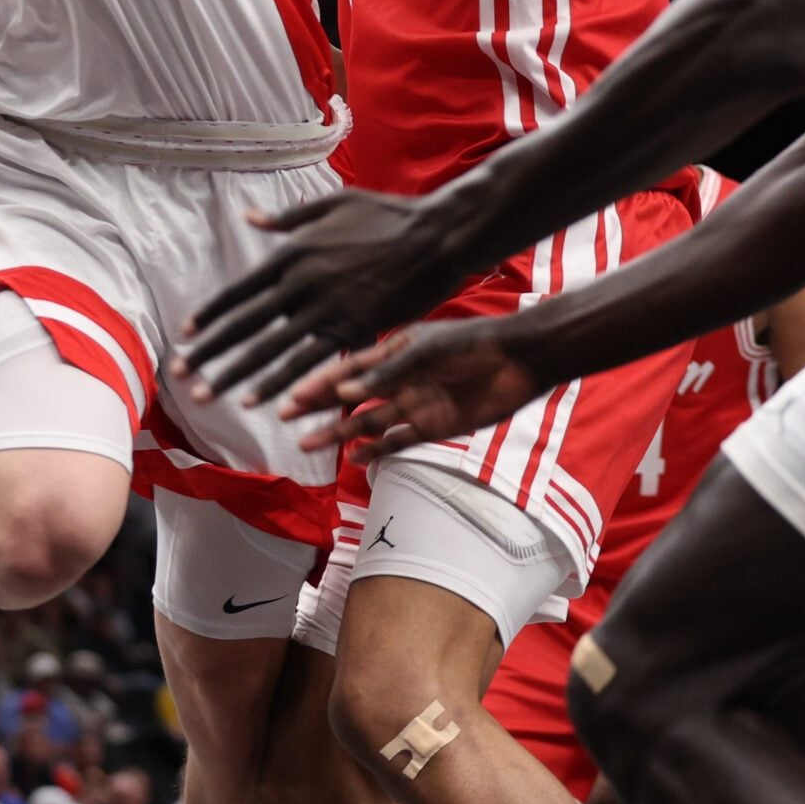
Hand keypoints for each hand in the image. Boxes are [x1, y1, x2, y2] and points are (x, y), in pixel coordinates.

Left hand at [173, 185, 468, 408]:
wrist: (435, 235)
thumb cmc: (387, 215)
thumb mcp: (334, 203)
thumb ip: (289, 218)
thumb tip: (251, 217)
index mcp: (293, 254)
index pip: (240, 291)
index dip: (211, 314)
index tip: (185, 334)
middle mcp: (301, 284)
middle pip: (245, 326)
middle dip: (210, 352)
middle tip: (179, 374)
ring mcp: (326, 310)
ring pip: (271, 351)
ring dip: (236, 376)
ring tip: (207, 397)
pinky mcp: (353, 330)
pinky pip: (311, 363)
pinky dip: (284, 384)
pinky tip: (263, 403)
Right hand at [290, 316, 548, 460]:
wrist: (518, 361)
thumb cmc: (471, 344)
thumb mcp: (425, 351)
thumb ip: (387, 374)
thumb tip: (345, 396)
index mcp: (394, 350)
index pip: (348, 369)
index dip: (319, 382)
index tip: (290, 394)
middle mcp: (399, 378)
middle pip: (350, 397)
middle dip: (318, 408)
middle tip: (287, 420)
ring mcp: (415, 403)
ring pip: (368, 422)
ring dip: (340, 433)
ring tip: (309, 443)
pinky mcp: (434, 425)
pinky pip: (398, 440)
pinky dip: (377, 450)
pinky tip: (354, 459)